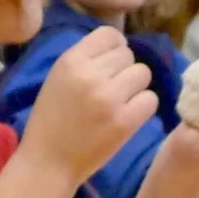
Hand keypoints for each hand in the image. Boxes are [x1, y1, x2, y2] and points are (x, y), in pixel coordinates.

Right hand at [21, 27, 156, 183]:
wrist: (48, 162)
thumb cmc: (51, 121)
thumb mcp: (58, 78)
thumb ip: (85, 59)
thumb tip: (119, 47)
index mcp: (71, 60)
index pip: (110, 34)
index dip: (115, 48)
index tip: (110, 64)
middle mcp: (91, 74)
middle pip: (129, 55)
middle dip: (123, 70)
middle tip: (111, 90)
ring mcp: (109, 97)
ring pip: (143, 74)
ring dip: (135, 87)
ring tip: (120, 102)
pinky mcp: (125, 121)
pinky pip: (150, 99)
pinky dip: (142, 107)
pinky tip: (128, 116)